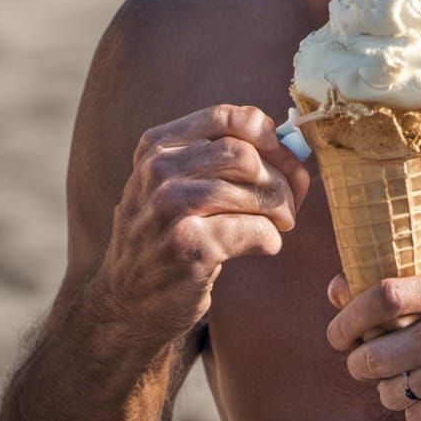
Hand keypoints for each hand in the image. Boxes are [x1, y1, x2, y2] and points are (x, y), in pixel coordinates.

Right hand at [93, 105, 308, 343]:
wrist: (128, 303)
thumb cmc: (167, 235)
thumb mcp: (174, 183)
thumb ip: (220, 156)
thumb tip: (292, 142)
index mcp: (158, 146)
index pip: (226, 117)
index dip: (265, 133)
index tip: (279, 154)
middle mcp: (159, 170)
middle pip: (247, 155)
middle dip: (283, 176)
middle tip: (292, 198)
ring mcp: (170, 207)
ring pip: (256, 190)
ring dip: (282, 209)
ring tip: (281, 222)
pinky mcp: (189, 247)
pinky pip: (256, 230)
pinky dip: (271, 237)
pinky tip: (265, 244)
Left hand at [326, 268, 420, 420]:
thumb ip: (411, 294)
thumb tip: (336, 289)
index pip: (386, 295)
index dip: (349, 315)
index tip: (338, 331)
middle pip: (377, 352)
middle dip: (360, 362)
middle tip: (364, 362)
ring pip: (393, 391)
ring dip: (397, 389)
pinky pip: (420, 420)